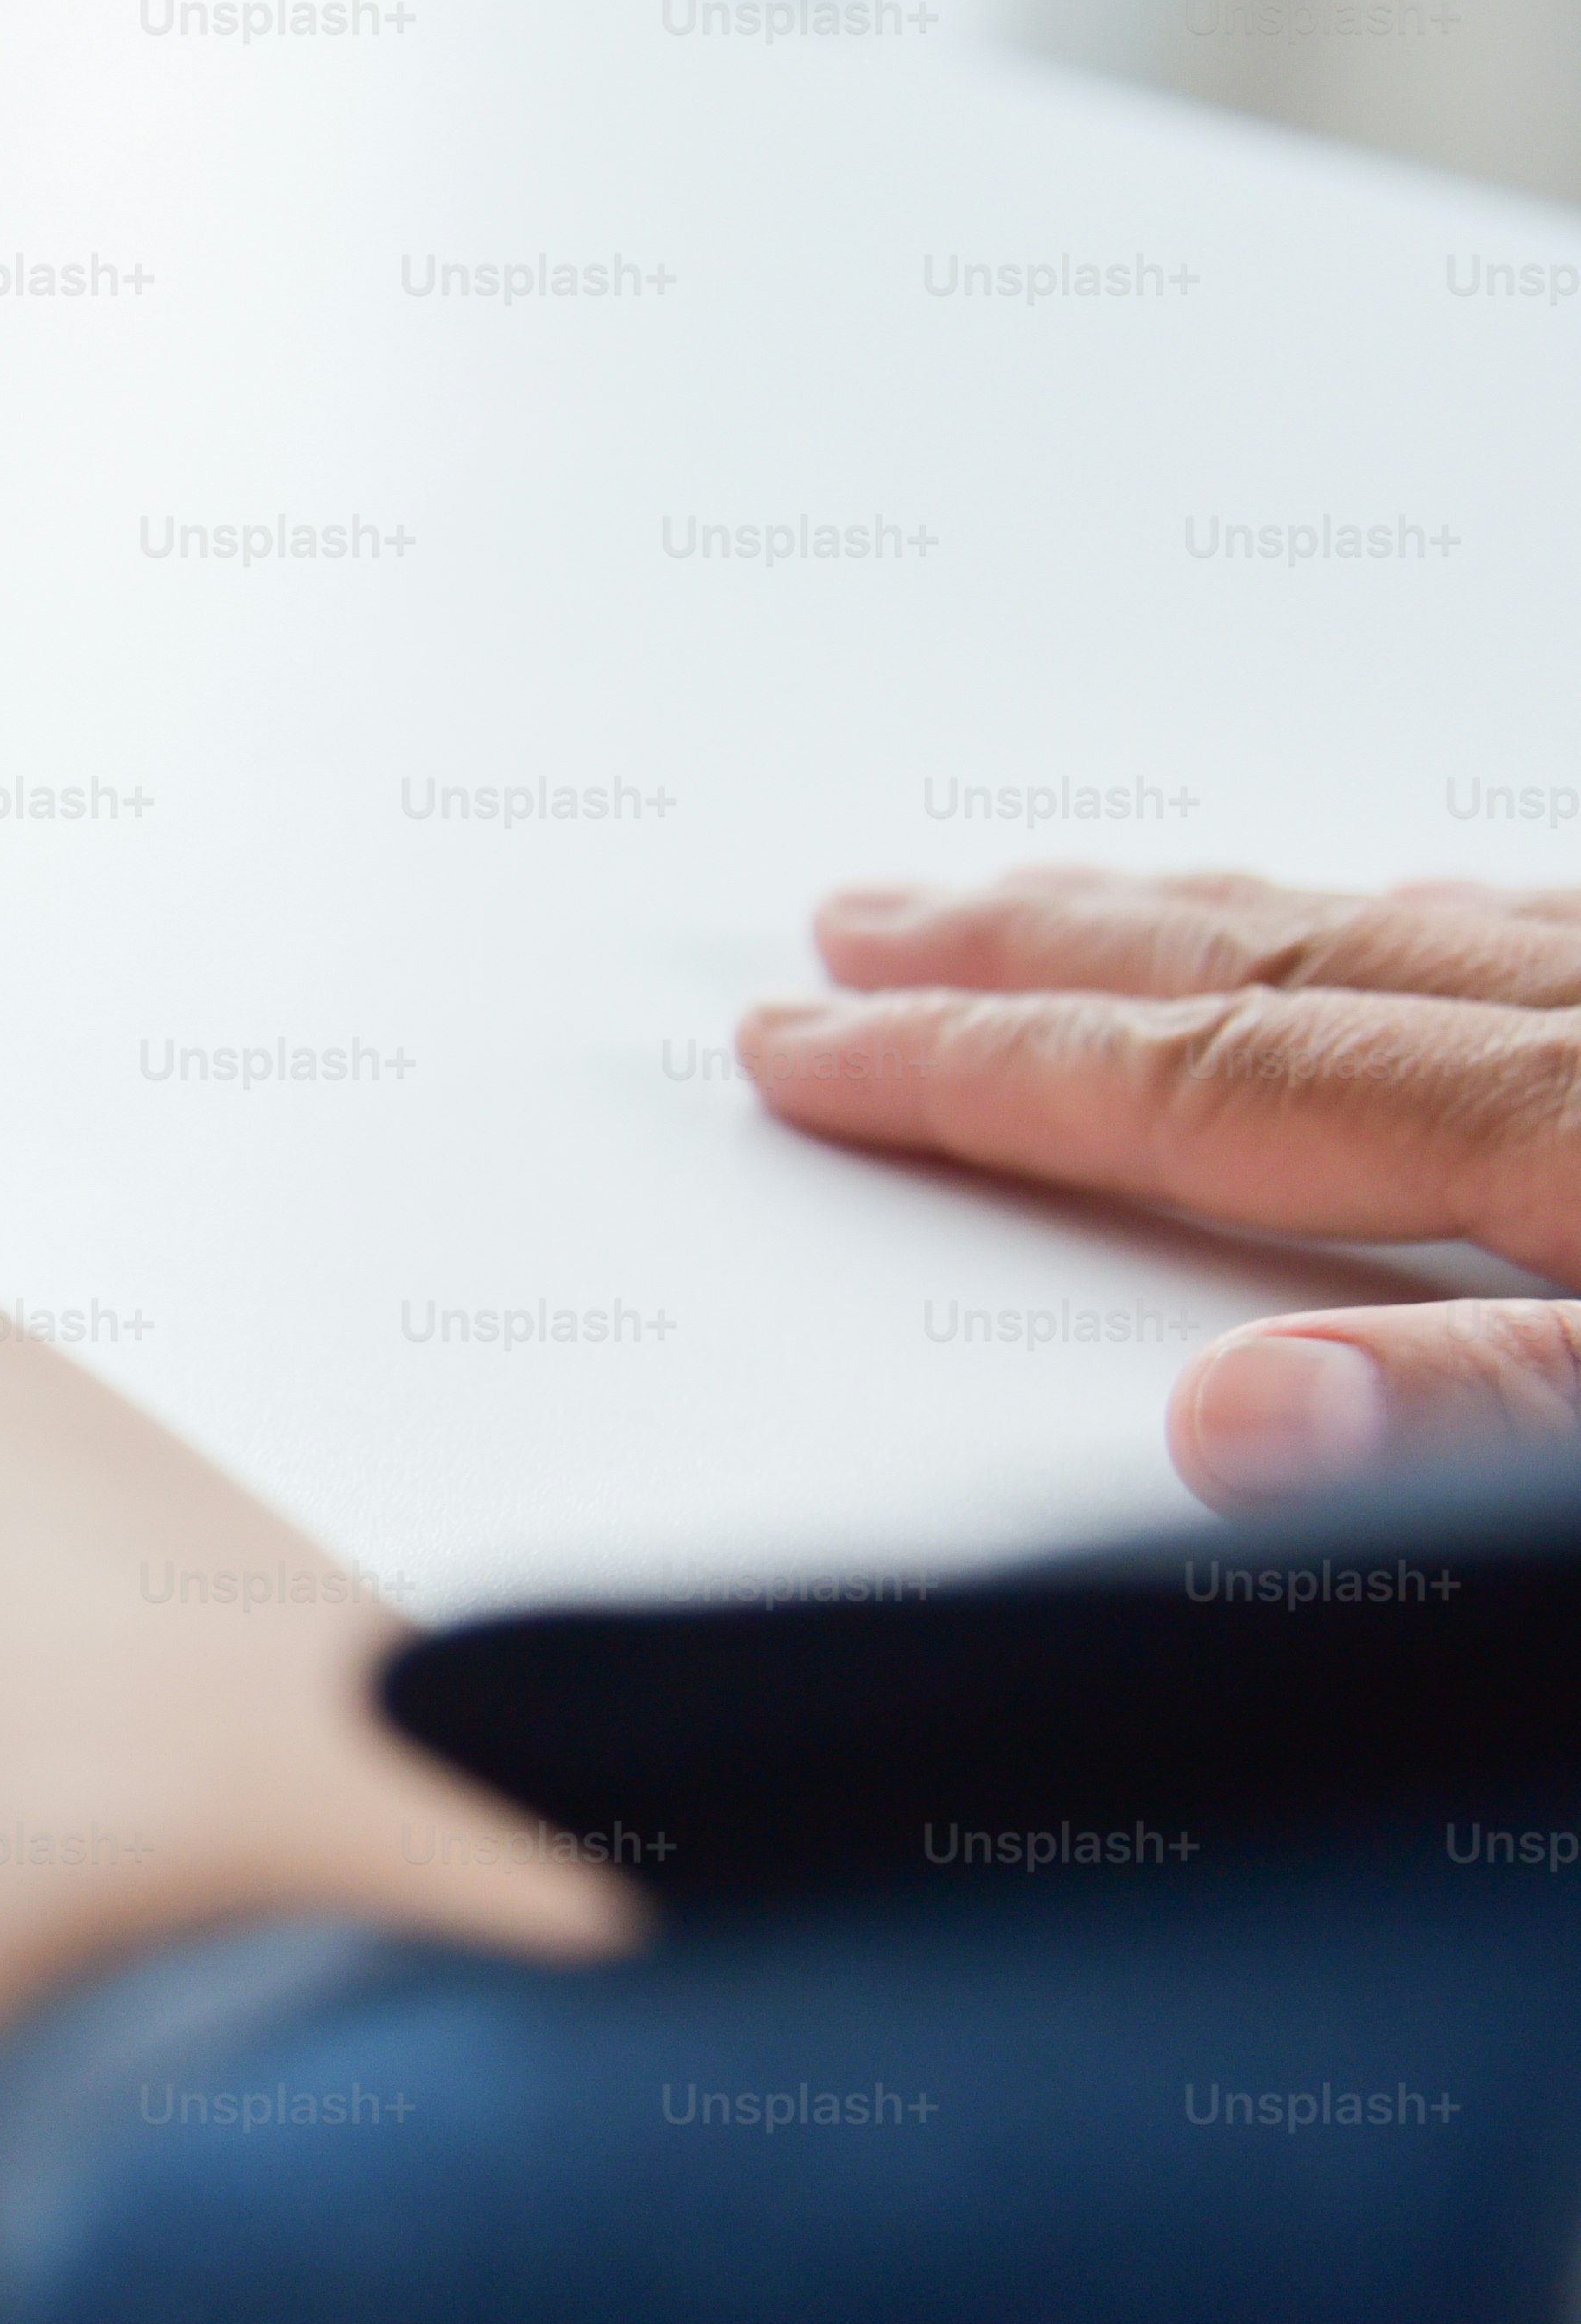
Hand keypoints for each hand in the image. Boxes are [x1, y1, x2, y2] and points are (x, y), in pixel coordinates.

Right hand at [741, 865, 1580, 1504]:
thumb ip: (1489, 1402)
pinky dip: (1402, 924)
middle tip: (857, 928)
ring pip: (1388, 927)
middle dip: (1028, 952)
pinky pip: (1530, 930)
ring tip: (1049, 904)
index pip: (1207, 1088)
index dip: (985, 1069)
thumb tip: (1235, 1419)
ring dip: (1185, 921)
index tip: (813, 1050)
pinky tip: (1385, 920)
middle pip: (1266, 967)